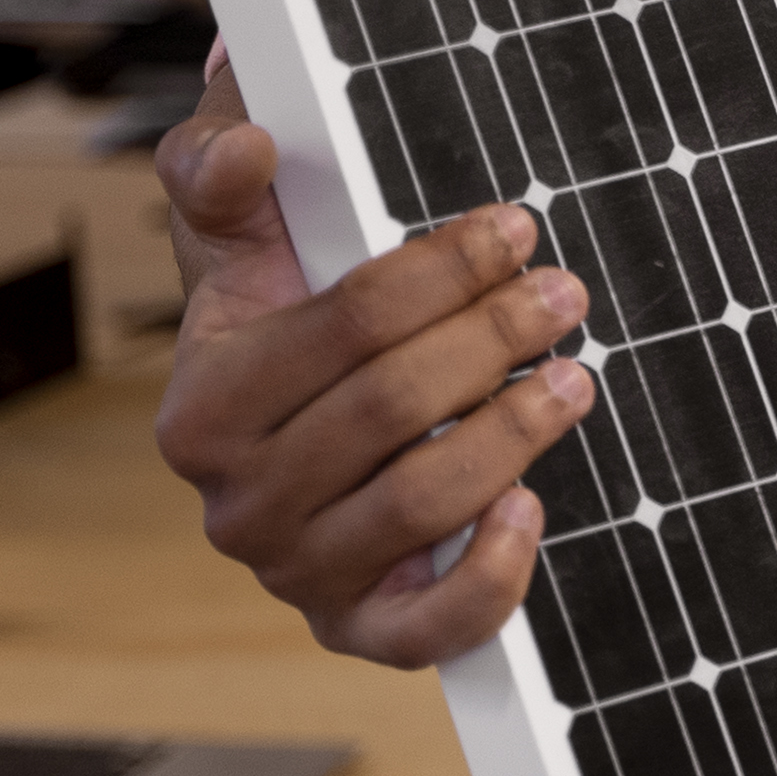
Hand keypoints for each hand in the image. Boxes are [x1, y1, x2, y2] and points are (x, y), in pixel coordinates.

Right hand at [147, 50, 597, 664]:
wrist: (289, 431)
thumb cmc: (278, 317)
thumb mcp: (237, 238)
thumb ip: (217, 174)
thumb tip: (246, 146)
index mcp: (203, 406)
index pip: (352, 321)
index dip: (447, 267)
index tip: (516, 229)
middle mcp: (238, 503)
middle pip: (397, 404)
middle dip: (497, 336)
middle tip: (565, 293)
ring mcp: (296, 573)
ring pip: (426, 500)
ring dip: (516, 431)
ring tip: (573, 377)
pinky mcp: (358, 628)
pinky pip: (429, 629)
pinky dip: (490, 574)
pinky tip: (531, 506)